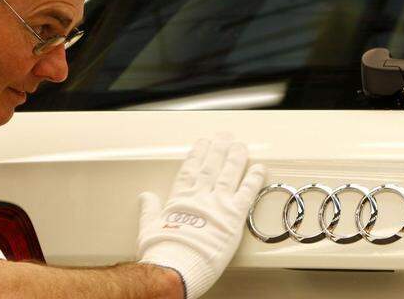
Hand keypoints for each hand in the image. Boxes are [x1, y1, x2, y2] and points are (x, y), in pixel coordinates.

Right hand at [137, 136, 265, 298]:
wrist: (177, 266)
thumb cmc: (163, 252)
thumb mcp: (149, 227)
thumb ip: (149, 210)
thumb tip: (145, 197)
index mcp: (180, 199)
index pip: (190, 170)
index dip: (197, 155)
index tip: (202, 144)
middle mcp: (200, 197)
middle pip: (211, 167)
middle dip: (218, 150)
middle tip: (224, 137)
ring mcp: (218, 204)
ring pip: (229, 174)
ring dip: (236, 158)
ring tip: (240, 146)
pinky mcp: (234, 216)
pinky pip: (247, 193)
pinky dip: (253, 179)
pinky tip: (258, 168)